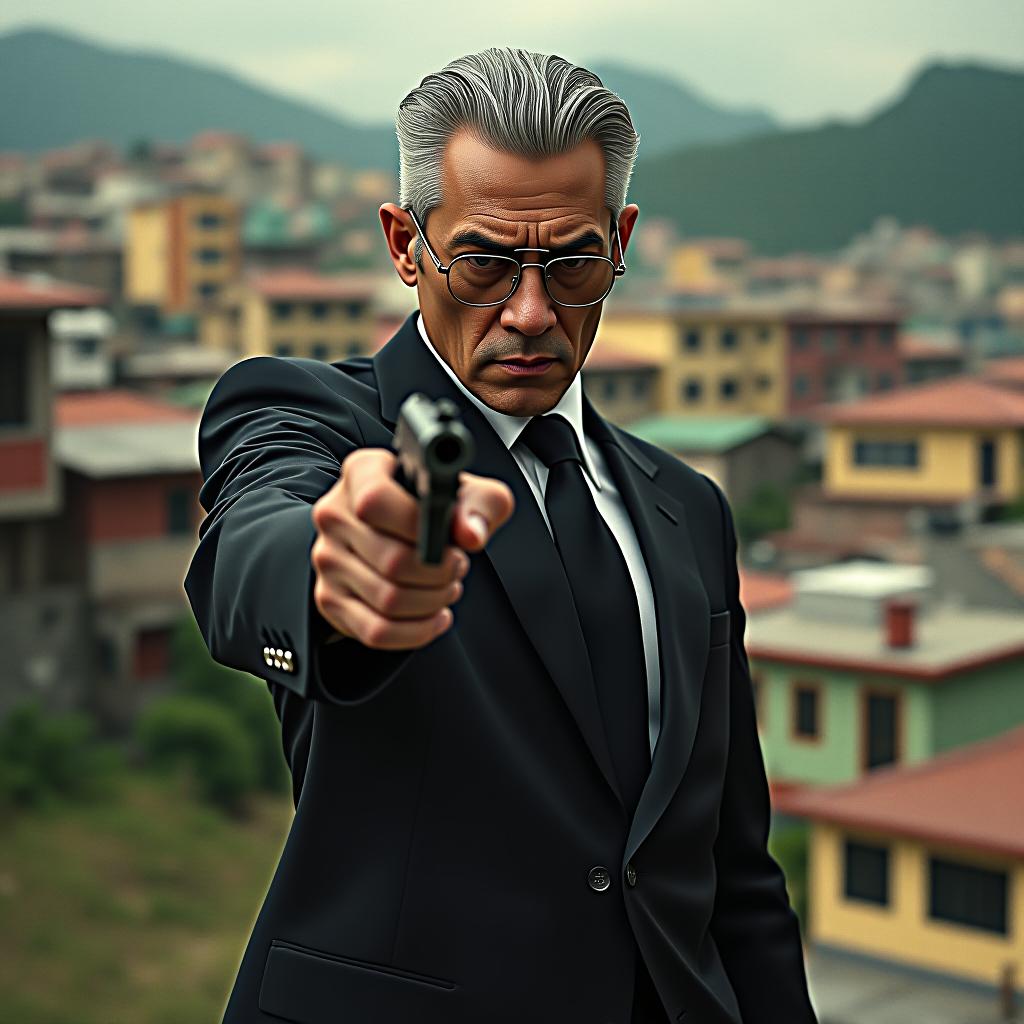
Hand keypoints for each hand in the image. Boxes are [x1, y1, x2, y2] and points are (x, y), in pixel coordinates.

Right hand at [311, 447, 514, 650]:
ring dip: (433, 601)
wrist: (392, 528)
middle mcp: (335, 515)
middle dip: (440, 573)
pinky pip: (377, 631)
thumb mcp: (465, 492)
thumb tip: (471, 534)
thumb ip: (479, 504)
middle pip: (393, 561)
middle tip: (457, 567)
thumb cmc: (429, 508)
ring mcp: (328, 560)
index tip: (449, 539)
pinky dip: (418, 631)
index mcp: (362, 474)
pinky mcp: (331, 600)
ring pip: (389, 600)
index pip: (377, 501)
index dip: (421, 527)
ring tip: (447, 587)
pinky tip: (436, 616)